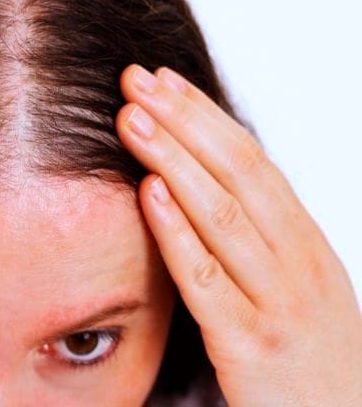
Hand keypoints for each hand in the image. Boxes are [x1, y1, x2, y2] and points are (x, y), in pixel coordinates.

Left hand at [116, 63, 361, 405]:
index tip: (162, 80)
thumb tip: (196, 181)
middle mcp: (299, 262)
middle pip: (238, 172)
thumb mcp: (291, 286)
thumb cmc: (306, 358)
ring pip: (223, 214)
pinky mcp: (254, 347)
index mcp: (305, 242)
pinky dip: (177, 232)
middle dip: (184, 120)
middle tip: (136, 80)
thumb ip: (253, 238)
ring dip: (173, 159)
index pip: (251, 160)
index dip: (203, 115)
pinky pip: (208, 281)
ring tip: (133, 119)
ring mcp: (280, 304)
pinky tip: (148, 194)